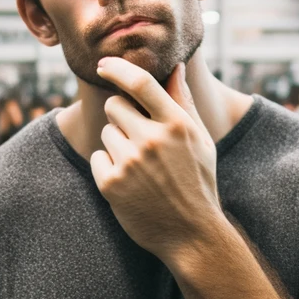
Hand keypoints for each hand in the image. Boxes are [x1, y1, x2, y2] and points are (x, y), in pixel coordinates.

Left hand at [91, 59, 223, 263]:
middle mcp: (152, 140)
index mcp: (176, 125)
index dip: (117, 68)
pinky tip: (130, 184)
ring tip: (140, 168)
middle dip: (121, 117)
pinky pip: (97, 158)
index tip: (103, 63)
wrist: (192, 235)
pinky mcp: (111, 184)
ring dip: (117, 145)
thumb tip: (176, 67)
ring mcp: (130, 163)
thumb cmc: (198, 183)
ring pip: (106, 133)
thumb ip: (183, 102)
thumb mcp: (200, 141)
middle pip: (114, 105)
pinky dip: (108, 168)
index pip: (140, 83)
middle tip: (139, 140)